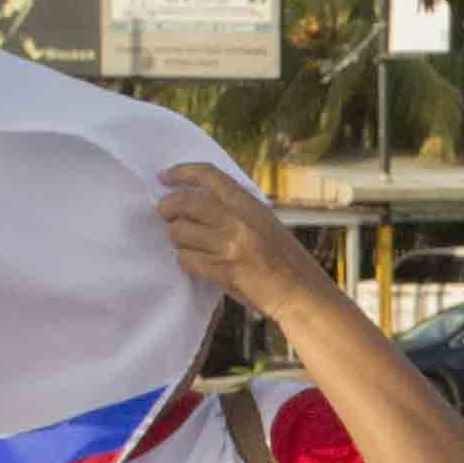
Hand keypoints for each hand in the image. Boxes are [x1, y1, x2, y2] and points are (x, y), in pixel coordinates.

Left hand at [157, 160, 337, 321]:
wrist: (300, 290)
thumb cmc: (281, 257)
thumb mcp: (262, 220)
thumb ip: (234, 208)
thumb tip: (193, 199)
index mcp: (248, 203)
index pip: (208, 176)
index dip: (181, 172)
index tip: (164, 176)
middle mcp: (238, 219)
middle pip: (185, 202)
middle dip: (167, 207)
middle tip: (164, 213)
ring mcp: (230, 245)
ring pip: (180, 232)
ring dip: (177, 238)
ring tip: (187, 243)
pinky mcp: (223, 270)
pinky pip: (186, 259)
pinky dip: (186, 260)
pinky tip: (196, 262)